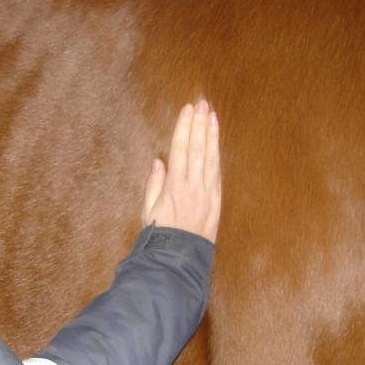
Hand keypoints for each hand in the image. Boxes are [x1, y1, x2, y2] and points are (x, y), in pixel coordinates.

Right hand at [142, 99, 221, 242]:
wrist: (179, 259)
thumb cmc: (159, 236)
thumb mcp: (148, 210)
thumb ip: (154, 184)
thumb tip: (159, 162)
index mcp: (174, 186)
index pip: (181, 149)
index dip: (185, 127)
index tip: (187, 110)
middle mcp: (193, 187)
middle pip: (197, 148)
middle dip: (200, 124)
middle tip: (202, 104)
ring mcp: (207, 194)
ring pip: (210, 158)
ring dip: (211, 135)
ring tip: (212, 116)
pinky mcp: (216, 202)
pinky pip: (217, 173)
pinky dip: (217, 155)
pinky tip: (216, 144)